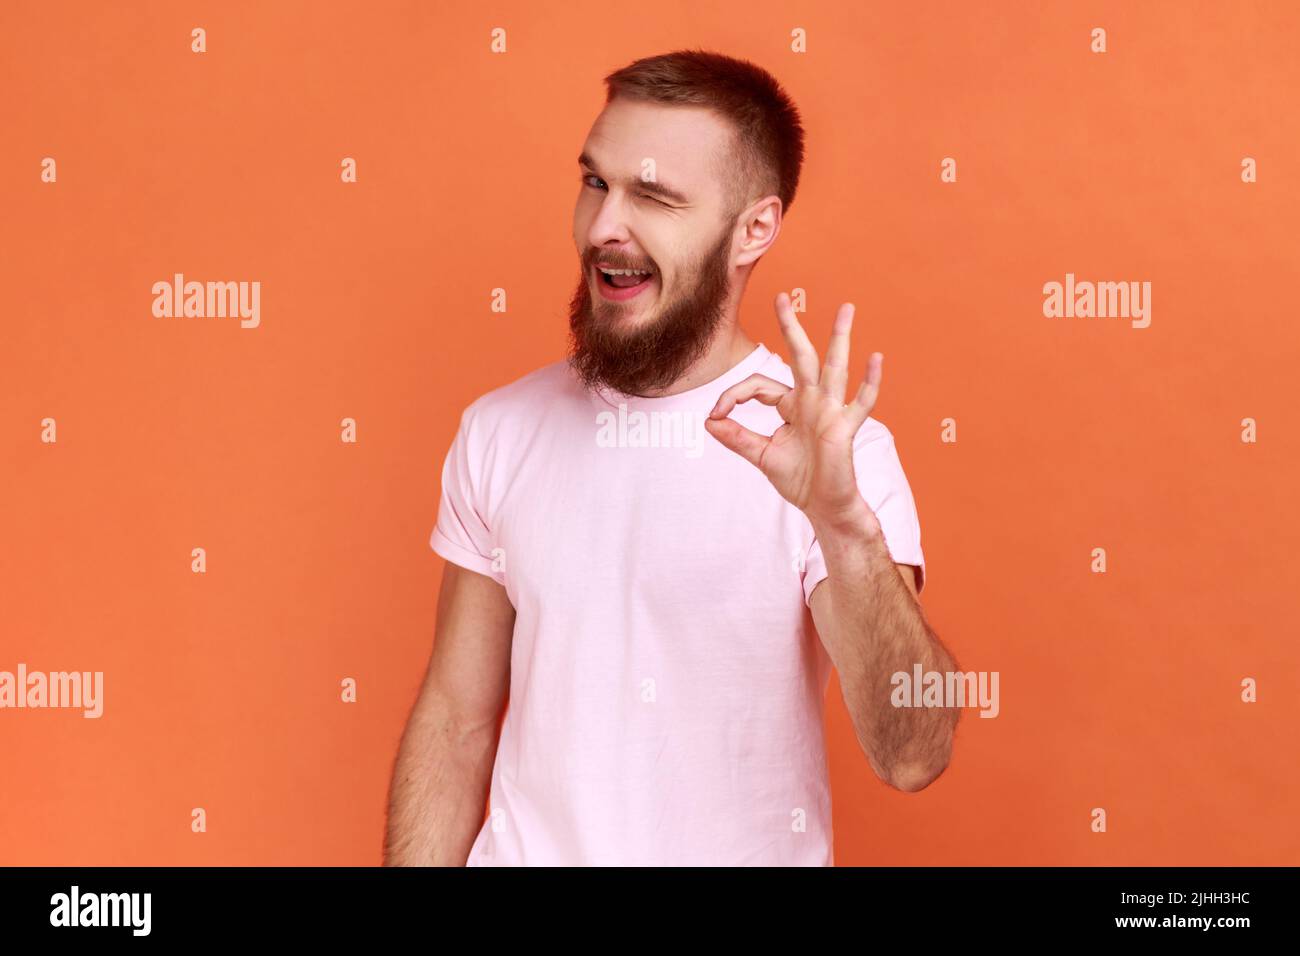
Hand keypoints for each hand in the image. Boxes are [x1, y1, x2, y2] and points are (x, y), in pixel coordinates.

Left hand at [705, 292, 881, 530]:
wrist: (824, 506)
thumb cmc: (799, 480)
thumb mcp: (760, 456)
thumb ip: (736, 437)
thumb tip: (709, 420)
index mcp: (792, 405)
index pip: (759, 385)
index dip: (734, 395)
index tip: (717, 414)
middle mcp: (812, 401)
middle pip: (800, 357)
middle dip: (791, 327)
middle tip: (783, 297)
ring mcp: (831, 412)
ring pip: (834, 368)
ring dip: (839, 338)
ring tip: (846, 309)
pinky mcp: (845, 428)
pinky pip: (860, 402)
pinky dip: (869, 382)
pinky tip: (875, 358)